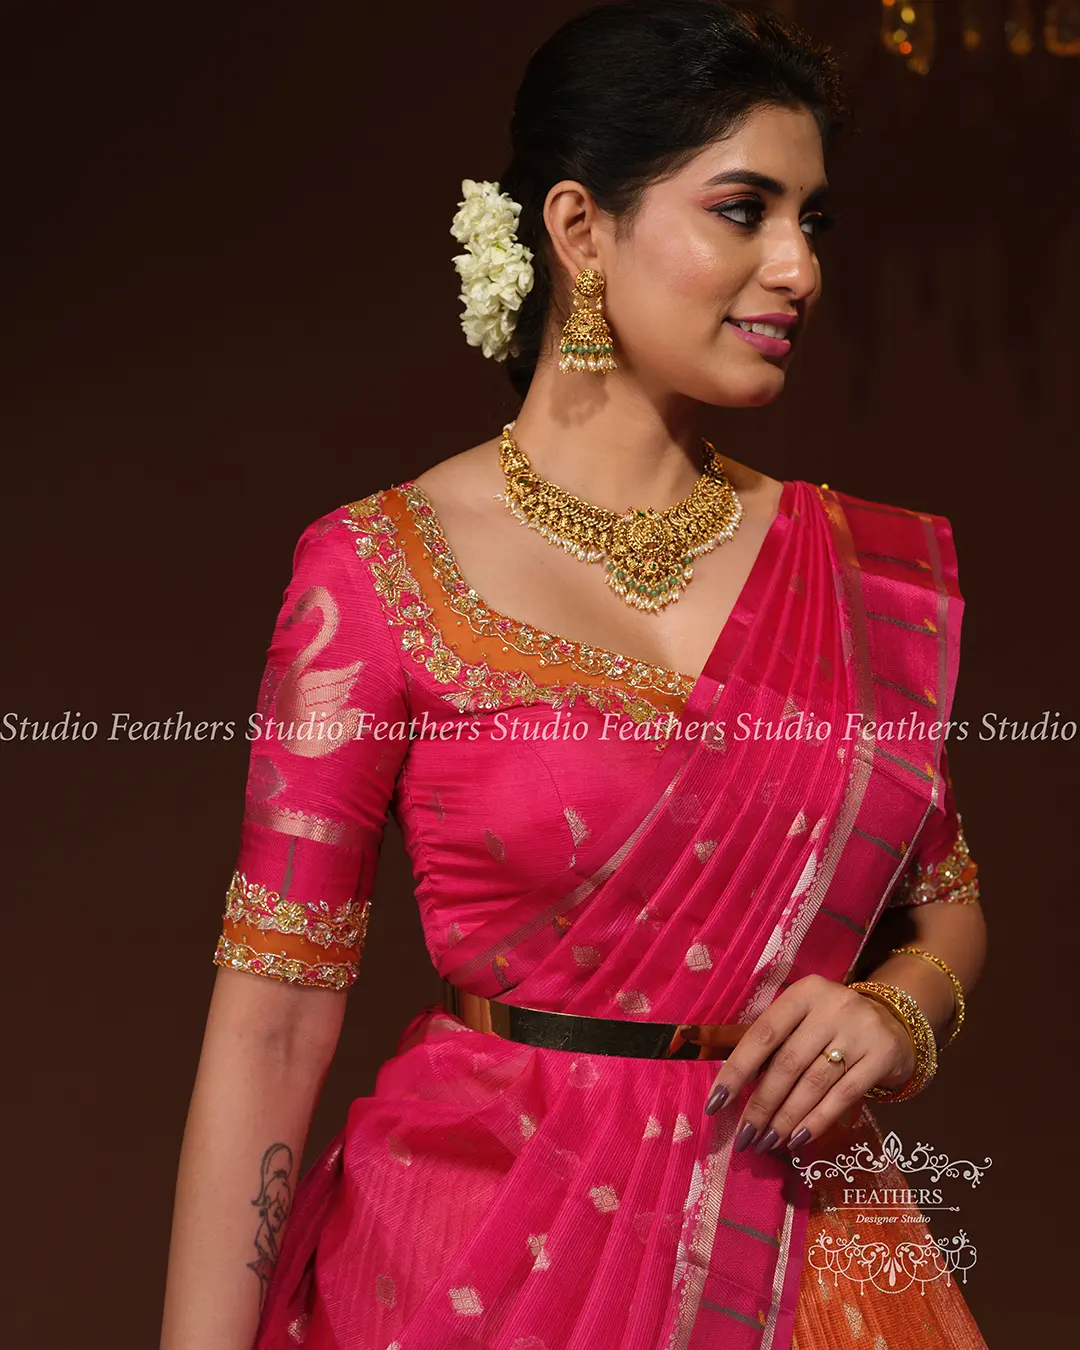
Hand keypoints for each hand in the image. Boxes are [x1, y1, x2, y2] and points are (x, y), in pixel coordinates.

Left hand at [701, 974, 915, 1155]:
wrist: (895, 1022)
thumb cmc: (831, 1025)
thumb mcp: (802, 1019)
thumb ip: (769, 1044)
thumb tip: (725, 1088)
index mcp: (803, 993)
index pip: (763, 1034)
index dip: (736, 1071)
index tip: (715, 1105)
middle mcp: (832, 1006)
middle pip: (787, 1063)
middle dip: (761, 1105)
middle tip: (744, 1137)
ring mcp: (860, 1029)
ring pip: (814, 1083)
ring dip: (786, 1118)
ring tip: (767, 1142)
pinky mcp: (883, 1055)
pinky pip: (844, 1095)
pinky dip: (818, 1120)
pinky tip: (798, 1139)